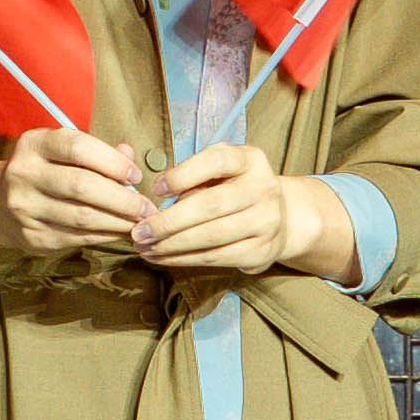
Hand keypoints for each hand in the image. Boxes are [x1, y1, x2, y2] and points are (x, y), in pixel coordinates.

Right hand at [0, 123, 166, 257]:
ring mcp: (25, 208)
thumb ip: (97, 152)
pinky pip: (77, 238)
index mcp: (34, 144)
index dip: (112, 162)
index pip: (78, 147)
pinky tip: (120, 231)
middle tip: (147, 207)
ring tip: (140, 222)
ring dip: (118, 222)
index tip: (135, 176)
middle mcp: (24, 174)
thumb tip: (130, 156)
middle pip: (82, 186)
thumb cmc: (44, 172)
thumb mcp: (62, 151)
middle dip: (122, 199)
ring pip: (82, 217)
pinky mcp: (32, 236)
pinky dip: (105, 235)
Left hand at [132, 141, 351, 278]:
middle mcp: (264, 189)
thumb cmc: (236, 187)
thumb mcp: (222, 171)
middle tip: (139, 231)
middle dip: (168, 221)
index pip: (216, 161)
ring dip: (171, 245)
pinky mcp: (260, 251)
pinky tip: (162, 257)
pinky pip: (216, 258)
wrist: (281, 217)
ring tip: (144, 248)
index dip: (182, 175)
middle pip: (210, 206)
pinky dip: (184, 259)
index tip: (155, 189)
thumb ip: (196, 177)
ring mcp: (266, 222)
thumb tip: (160, 199)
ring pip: (211, 237)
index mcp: (250, 160)